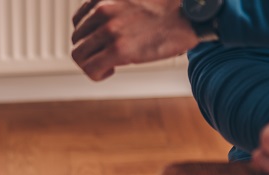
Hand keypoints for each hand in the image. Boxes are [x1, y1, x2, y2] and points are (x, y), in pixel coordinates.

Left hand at [71, 0, 198, 80]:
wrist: (191, 13)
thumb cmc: (168, 7)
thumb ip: (116, 6)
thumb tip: (107, 25)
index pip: (78, 21)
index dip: (88, 36)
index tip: (102, 43)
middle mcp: (103, 10)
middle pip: (77, 39)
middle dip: (89, 51)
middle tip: (107, 57)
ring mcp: (109, 30)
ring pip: (78, 55)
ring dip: (91, 63)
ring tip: (109, 65)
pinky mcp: (119, 49)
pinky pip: (90, 69)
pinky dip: (97, 74)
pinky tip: (111, 71)